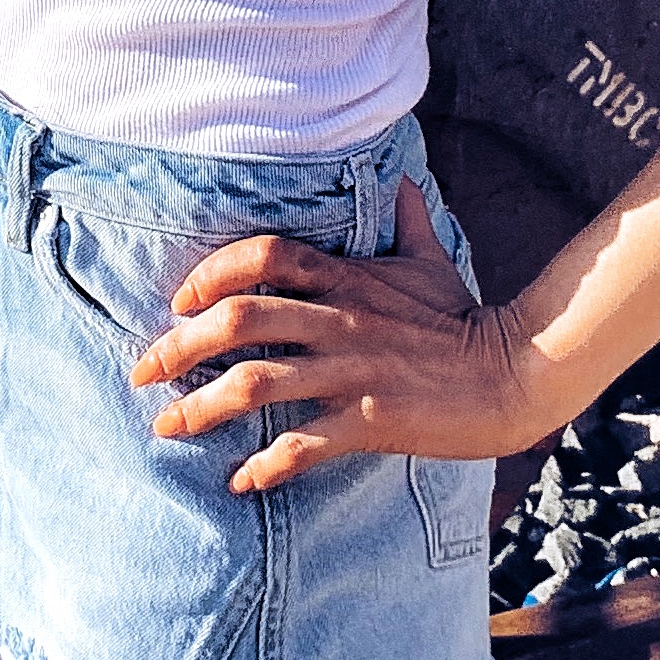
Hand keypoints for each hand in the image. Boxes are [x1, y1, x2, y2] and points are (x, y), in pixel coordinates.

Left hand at [128, 183, 535, 495]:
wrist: (515, 372)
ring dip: (201, 409)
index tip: (177, 301)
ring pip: (257, 384)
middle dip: (179, 346)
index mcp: (347, 278)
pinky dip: (265, 465)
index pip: (262, 255)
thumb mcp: (430, 259)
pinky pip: (304, 445)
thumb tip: (402, 179)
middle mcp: (340, 320)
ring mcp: (353, 371)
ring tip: (168, 428)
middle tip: (144, 372)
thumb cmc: (464, 317)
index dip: (211, 273)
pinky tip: (240, 480)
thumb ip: (406, 220)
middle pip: (239, 319)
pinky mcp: (372, 421)